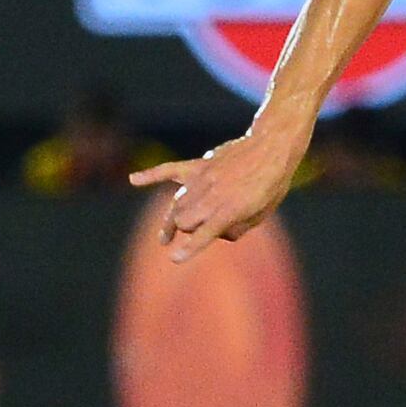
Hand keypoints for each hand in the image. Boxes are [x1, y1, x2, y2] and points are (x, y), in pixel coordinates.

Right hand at [131, 127, 304, 262]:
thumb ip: (236, 228)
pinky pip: (169, 170)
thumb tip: (215, 233)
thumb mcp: (262, 214)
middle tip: (196, 231)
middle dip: (186, 231)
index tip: (174, 258)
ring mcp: (202, 179)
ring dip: (175, 218)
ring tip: (167, 234)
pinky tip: (134, 179)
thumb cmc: (271, 184)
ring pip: (175, 205)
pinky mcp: (198, 165)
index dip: (190, 248)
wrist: (271, 148)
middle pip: (182, 221)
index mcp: (231, 209)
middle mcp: (213, 194)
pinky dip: (150, 175)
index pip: (204, 233)